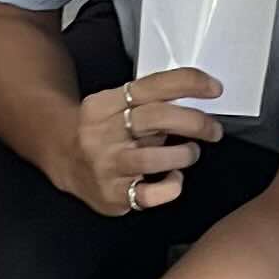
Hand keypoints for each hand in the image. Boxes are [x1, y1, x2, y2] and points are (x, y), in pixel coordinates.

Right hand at [66, 63, 221, 219]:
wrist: (65, 159)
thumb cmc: (105, 130)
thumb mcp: (117, 106)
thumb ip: (149, 103)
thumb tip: (197, 101)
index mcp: (106, 104)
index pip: (151, 86)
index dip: (187, 84)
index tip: (213, 88)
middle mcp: (103, 132)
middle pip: (155, 118)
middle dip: (194, 122)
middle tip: (213, 130)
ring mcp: (106, 165)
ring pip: (153, 158)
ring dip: (184, 154)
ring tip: (190, 153)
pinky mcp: (112, 195)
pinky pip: (150, 195)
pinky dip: (171, 187)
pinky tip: (173, 179)